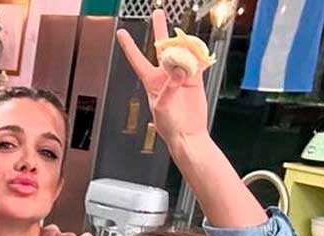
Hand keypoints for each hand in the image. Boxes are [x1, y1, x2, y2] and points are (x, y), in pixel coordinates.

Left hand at [116, 9, 208, 145]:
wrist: (187, 133)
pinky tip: (201, 51)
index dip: (129, 46)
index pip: (138, 59)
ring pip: (182, 53)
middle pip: (162, 48)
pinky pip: (197, 63)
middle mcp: (165, 75)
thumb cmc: (169, 125)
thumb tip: (178, 71)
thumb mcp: (163, 107)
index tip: (121, 32)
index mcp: (151, 81)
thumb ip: (169, 88)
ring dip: (184, 45)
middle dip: (160, 30)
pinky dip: (200, 56)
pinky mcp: (195, 79)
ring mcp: (180, 75)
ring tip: (187, 42)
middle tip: (158, 13)